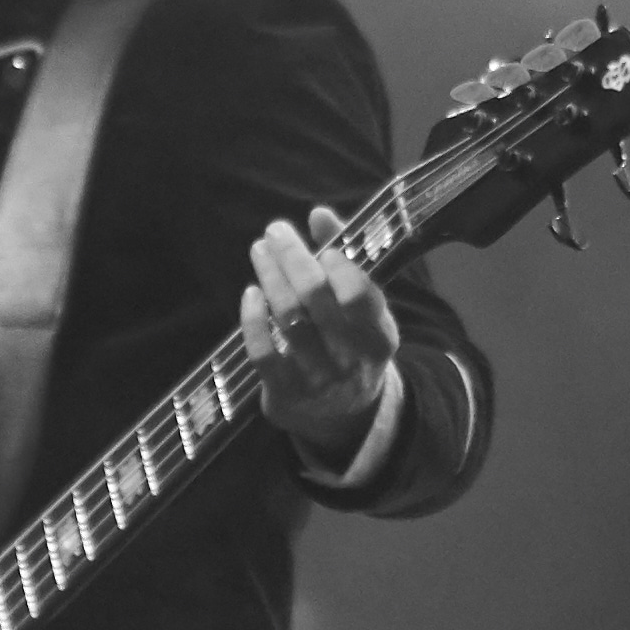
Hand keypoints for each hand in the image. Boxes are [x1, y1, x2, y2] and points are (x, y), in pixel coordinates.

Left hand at [240, 210, 401, 465]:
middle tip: (275, 231)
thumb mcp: (361, 309)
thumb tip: (318, 213)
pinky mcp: (285, 394)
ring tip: (260, 250)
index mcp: (379, 336)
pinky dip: (252, 319)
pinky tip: (250, 293)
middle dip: (293, 258)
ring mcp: (317, 380)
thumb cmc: (350, 344)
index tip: (323, 249)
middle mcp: (351, 360)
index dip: (341, 269)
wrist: (343, 417)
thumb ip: (344, 257)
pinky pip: (263, 353)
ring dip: (270, 277)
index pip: (362, 298)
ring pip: (288, 320)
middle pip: (317, 300)